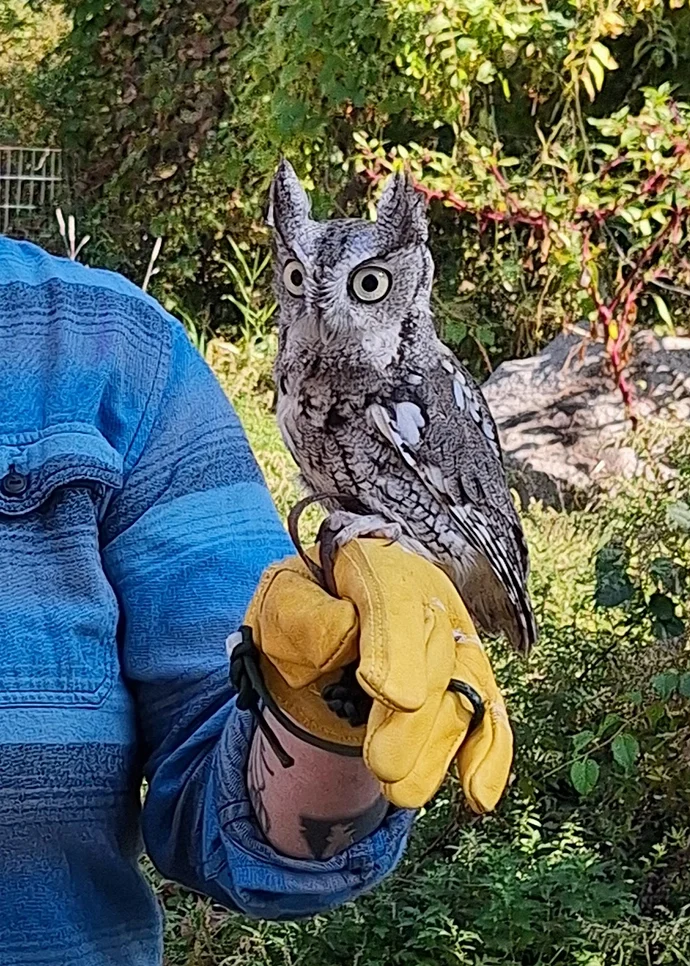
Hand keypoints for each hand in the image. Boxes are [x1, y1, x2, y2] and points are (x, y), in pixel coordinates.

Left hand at [242, 538, 512, 810]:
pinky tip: (479, 795)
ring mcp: (454, 640)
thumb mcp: (281, 600)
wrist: (320, 619)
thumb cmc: (300, 610)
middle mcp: (427, 598)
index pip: (394, 598)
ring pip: (463, 692)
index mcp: (376, 564)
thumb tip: (345, 632)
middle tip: (382, 764)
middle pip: (434, 653)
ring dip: (438, 747)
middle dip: (412, 717)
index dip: (395, 647)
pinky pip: (490, 715)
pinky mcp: (468, 680)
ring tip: (401, 790)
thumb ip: (303, 615)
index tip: (385, 693)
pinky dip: (490, 754)